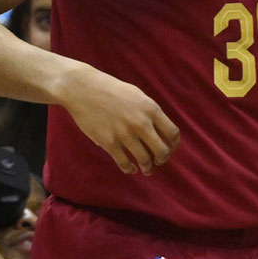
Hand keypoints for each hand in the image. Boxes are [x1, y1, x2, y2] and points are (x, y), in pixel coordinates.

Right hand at [59, 66, 179, 174]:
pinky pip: (124, 162)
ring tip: (146, 169)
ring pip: (144, 160)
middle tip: (159, 161)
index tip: (170, 149)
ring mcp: (125, 134)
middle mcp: (141, 123)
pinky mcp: (108, 142)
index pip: (172, 133)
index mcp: (151, 109)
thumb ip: (150, 112)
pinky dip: (129, 168)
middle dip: (163, 159)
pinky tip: (130, 168)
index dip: (173, 145)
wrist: (83, 89)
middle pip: (162, 150)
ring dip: (147, 167)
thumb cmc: (112, 90)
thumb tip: (160, 130)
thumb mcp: (138, 96)